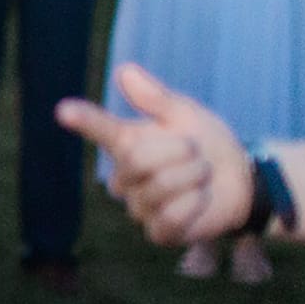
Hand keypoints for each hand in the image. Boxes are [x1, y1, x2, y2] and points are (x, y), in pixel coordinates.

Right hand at [55, 63, 251, 246]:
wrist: (240, 179)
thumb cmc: (206, 143)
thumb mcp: (185, 115)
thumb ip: (155, 98)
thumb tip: (123, 71)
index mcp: (127, 143)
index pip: (100, 130)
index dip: (83, 119)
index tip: (64, 110)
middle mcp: (125, 178)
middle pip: (136, 159)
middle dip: (178, 150)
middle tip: (197, 152)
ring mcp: (140, 207)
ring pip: (159, 186)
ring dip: (193, 176)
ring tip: (202, 175)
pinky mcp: (159, 232)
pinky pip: (170, 216)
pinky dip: (194, 203)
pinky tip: (200, 199)